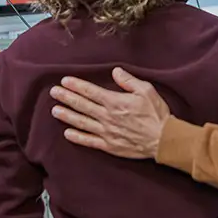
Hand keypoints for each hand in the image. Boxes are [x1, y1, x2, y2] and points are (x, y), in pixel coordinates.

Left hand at [50, 67, 169, 158]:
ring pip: (82, 123)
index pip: (91, 91)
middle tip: (53, 92)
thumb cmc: (156, 114)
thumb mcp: (146, 90)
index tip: (65, 81)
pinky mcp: (109, 146)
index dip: (76, 86)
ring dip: (67, 116)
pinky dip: (77, 137)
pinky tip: (67, 133)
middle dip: (66, 98)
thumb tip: (115, 71)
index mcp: (115, 102)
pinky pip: (89, 141)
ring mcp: (106, 132)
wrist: (164, 140)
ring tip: (54, 110)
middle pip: (82, 105)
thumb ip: (129, 81)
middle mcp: (107, 116)